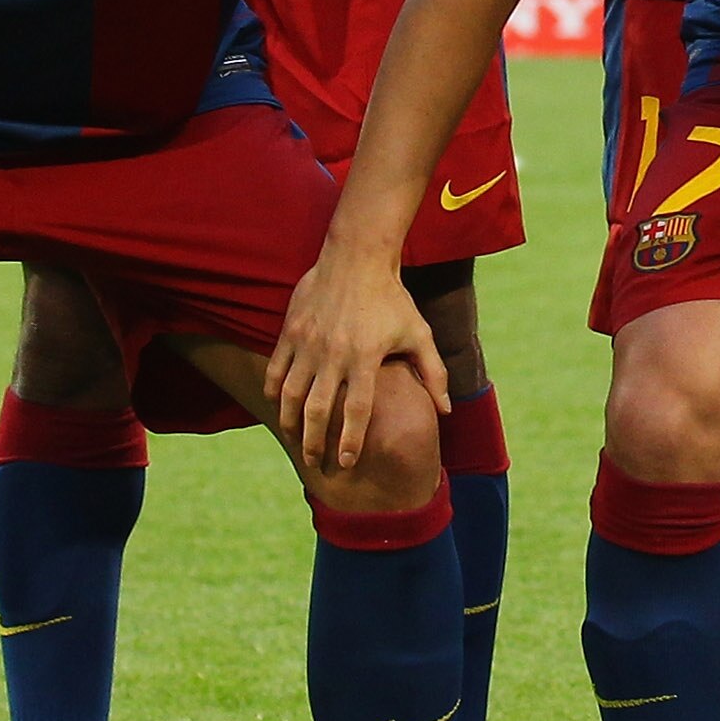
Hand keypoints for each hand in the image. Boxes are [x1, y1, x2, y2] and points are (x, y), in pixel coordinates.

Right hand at [264, 244, 442, 473]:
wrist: (357, 257)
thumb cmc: (392, 298)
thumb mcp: (419, 333)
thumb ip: (433, 373)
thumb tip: (445, 410)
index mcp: (365, 357)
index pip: (356, 410)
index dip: (350, 440)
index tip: (347, 462)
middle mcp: (334, 353)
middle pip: (318, 409)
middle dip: (315, 442)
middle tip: (317, 463)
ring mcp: (308, 342)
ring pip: (291, 393)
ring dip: (291, 423)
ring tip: (295, 441)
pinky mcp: (291, 331)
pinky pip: (276, 369)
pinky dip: (274, 391)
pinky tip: (278, 406)